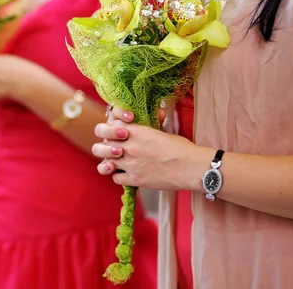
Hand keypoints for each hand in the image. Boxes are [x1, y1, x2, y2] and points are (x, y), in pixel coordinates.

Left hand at [93, 106, 207, 190]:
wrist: (191, 167)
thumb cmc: (181, 148)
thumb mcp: (163, 131)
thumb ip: (151, 125)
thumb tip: (157, 113)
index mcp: (137, 131)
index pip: (111, 124)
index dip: (111, 128)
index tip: (118, 132)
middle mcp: (130, 147)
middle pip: (101, 145)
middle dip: (104, 146)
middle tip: (113, 148)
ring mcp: (131, 164)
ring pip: (105, 162)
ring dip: (109, 161)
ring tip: (116, 162)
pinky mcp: (135, 179)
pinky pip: (115, 178)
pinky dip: (118, 176)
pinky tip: (126, 174)